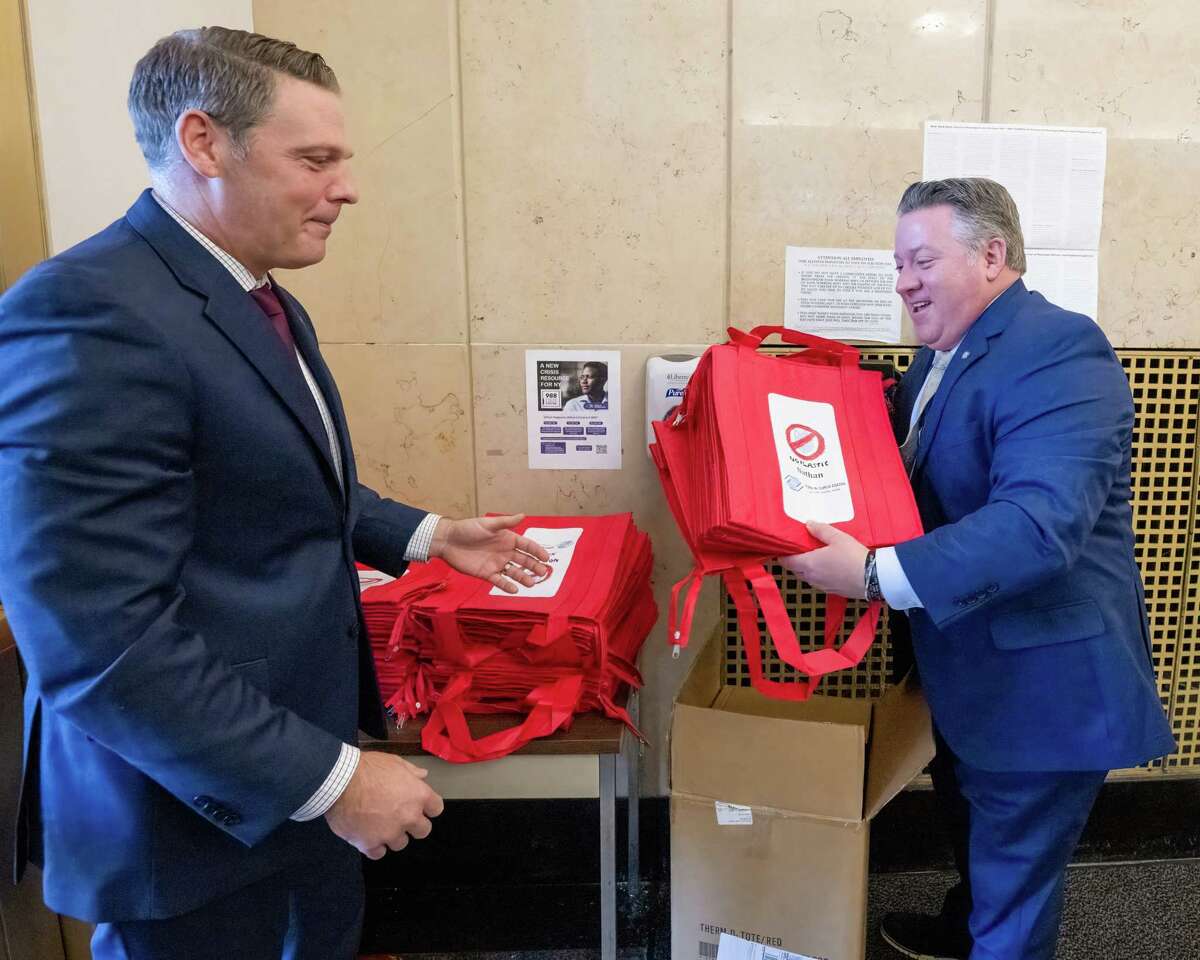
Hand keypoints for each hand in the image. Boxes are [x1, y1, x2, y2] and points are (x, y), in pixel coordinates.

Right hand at [325, 752, 443, 859]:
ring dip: (392, 835)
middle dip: (413, 825)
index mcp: (418, 795)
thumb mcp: (393, 762)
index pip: (436, 809)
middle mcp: (408, 817)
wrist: (340, 781)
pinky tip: (368, 836)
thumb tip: (423, 775)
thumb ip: (411, 771)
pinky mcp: (370, 844)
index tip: (420, 806)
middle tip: (399, 817)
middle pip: (423, 831)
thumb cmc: (367, 768)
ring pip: (400, 843)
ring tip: (378, 824)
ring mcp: (390, 833)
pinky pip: (378, 853)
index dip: (428, 807)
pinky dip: (374, 846)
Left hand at [429, 514, 550, 592]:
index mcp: (507, 539)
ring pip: (514, 572)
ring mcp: (496, 563)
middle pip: (523, 560)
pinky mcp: (486, 573)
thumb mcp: (488, 524)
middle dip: (534, 566)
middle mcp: (504, 552)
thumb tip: (523, 515)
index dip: (537, 551)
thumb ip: (506, 522)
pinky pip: (499, 581)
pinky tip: (514, 590)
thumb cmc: (467, 528)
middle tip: (543, 573)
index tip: (546, 558)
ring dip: (523, 578)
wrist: (448, 540)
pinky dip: (507, 585)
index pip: (526, 546)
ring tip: (531, 584)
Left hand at [780, 521, 868, 599]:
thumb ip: (820, 530)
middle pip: (795, 570)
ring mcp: (822, 586)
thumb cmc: (853, 556)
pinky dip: (819, 575)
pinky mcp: (832, 591)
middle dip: (795, 561)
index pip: (787, 562)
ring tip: (816, 556)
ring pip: (807, 577)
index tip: (785, 548)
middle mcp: (812, 577)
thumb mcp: (837, 537)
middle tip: (801, 549)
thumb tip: (808, 524)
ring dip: (807, 568)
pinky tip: (829, 567)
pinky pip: (819, 582)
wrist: (873, 578)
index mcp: (808, 564)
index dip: (783, 555)